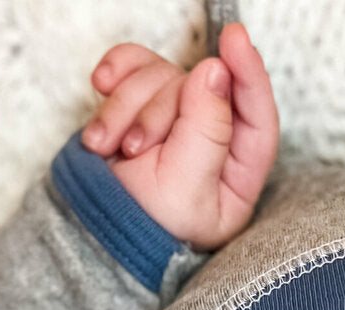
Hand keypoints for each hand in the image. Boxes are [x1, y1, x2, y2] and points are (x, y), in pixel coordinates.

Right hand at [82, 22, 278, 251]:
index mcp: (236, 177)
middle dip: (159, 111)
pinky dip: (116, 76)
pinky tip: (100, 86)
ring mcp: (176, 123)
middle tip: (133, 149)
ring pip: (163, 76)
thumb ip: (206, 132)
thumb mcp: (181, 190)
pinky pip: (135, 68)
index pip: (256, 116)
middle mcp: (212, 146)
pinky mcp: (140, 107)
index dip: (248, 74)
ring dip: (126, 105)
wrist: (87, 235)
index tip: (234, 40)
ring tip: (106, 145)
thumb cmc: (139, 229)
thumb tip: (217, 72)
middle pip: (200, 90)